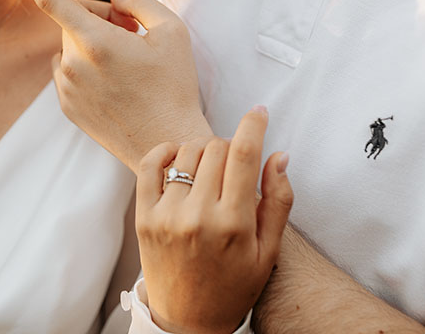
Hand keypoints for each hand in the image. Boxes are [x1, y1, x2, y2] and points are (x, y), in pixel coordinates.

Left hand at [8, 0, 212, 169]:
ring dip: (94, 44)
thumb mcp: (173, 32)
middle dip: (99, 18)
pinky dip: (89, 69)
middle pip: (73, 22)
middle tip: (133, 32)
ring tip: (129, 62)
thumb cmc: (175, 86)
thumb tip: (115, 0)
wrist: (168, 143)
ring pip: (72, 47)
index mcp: (95, 41)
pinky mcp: (67, 107)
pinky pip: (70, 72)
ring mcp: (66, 88)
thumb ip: (141, 3)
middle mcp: (72, 64)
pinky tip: (118, 83)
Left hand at [136, 107, 293, 333]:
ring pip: (186, 152)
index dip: (253, 125)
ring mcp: (167, 216)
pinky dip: (166, 152)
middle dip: (230, 147)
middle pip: (216, 148)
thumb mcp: (268, 251)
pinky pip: (150, 164)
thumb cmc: (233, 285)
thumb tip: (279, 155)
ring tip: (209, 171)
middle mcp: (199, 217)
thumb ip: (279, 201)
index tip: (258, 112)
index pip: (244, 155)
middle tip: (233, 166)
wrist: (188, 321)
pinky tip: (179, 160)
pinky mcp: (144, 217)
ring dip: (202, 151)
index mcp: (235, 224)